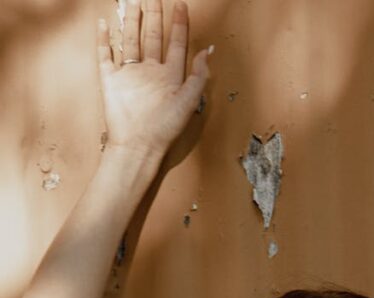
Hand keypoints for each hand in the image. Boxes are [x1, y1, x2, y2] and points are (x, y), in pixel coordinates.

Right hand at [96, 0, 211, 162]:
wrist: (138, 145)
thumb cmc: (164, 128)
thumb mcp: (189, 101)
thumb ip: (199, 76)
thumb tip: (208, 50)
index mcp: (170, 77)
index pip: (176, 44)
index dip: (179, 25)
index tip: (181, 6)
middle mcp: (150, 72)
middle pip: (153, 37)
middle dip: (154, 16)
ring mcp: (130, 75)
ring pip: (130, 40)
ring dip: (131, 21)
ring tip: (132, 2)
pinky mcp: (111, 80)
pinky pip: (105, 55)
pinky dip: (103, 39)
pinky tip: (104, 23)